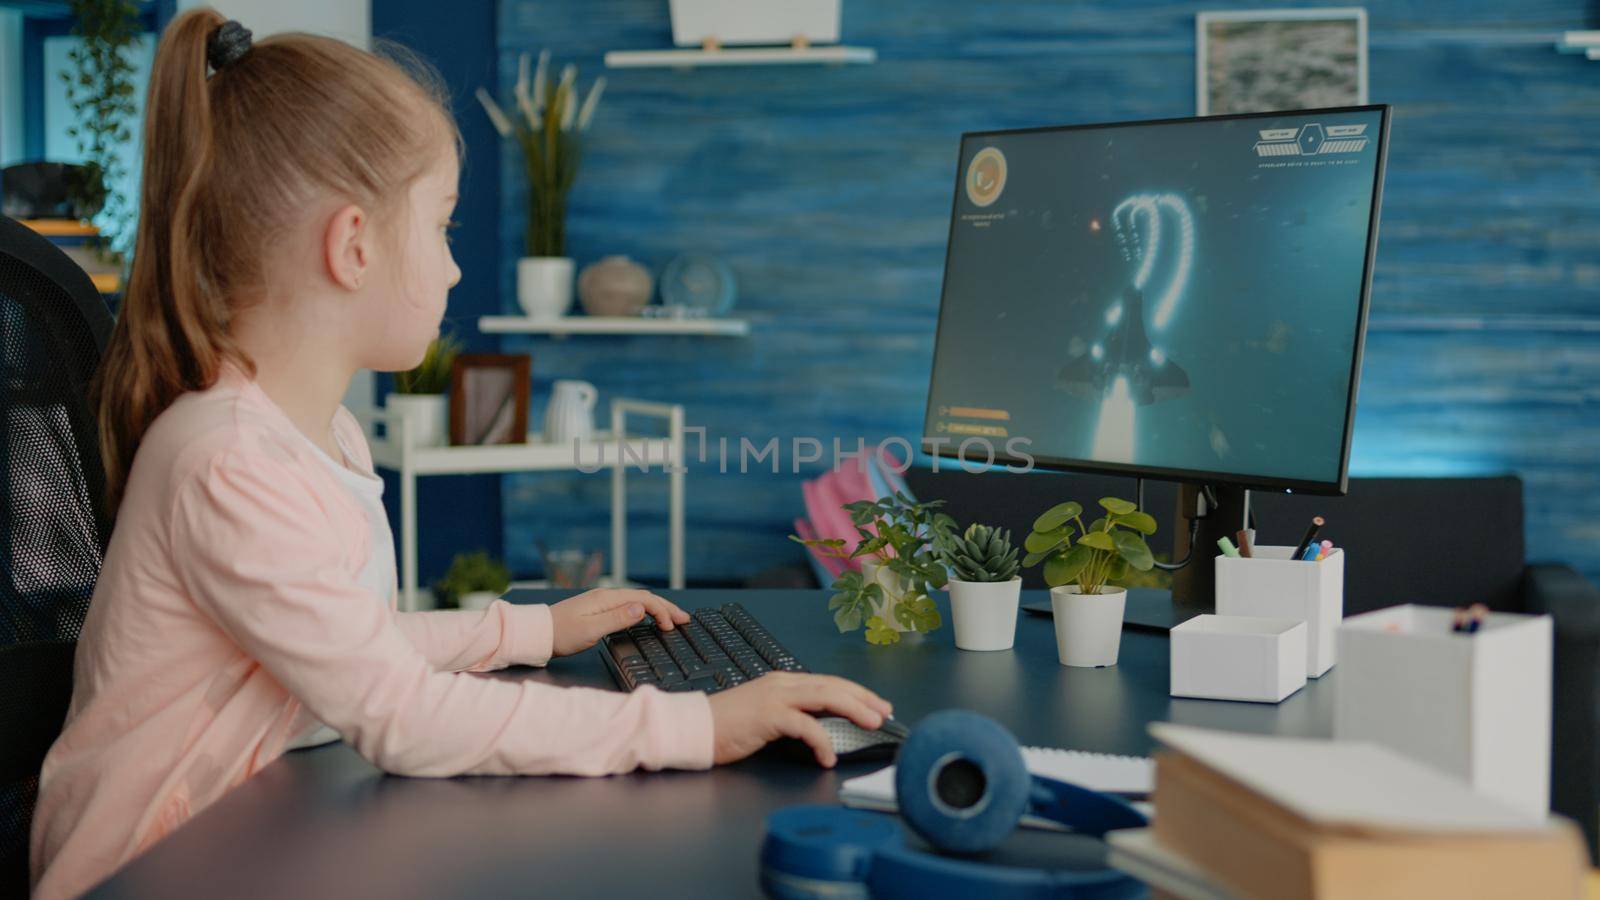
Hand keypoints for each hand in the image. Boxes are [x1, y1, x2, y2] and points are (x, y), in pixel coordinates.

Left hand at [549, 589, 689, 656]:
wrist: (537, 634)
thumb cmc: (561, 635)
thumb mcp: (591, 630)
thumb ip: (617, 619)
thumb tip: (641, 609)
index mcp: (607, 599)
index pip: (644, 600)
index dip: (662, 611)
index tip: (672, 627)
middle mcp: (606, 597)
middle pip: (644, 598)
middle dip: (666, 607)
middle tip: (684, 619)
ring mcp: (602, 603)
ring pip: (637, 601)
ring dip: (657, 609)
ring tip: (671, 619)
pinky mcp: (597, 610)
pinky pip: (628, 606)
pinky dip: (643, 611)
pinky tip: (646, 618)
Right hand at [707, 672, 893, 767]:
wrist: (693, 728)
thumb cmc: (726, 726)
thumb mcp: (765, 715)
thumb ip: (790, 715)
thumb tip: (819, 726)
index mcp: (782, 682)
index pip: (828, 682)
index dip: (856, 692)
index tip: (876, 704)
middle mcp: (782, 684)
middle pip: (833, 685)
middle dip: (863, 698)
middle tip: (885, 711)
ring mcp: (775, 697)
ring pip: (825, 696)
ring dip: (853, 709)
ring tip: (873, 723)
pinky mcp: (767, 715)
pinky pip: (804, 726)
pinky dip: (821, 741)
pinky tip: (828, 757)